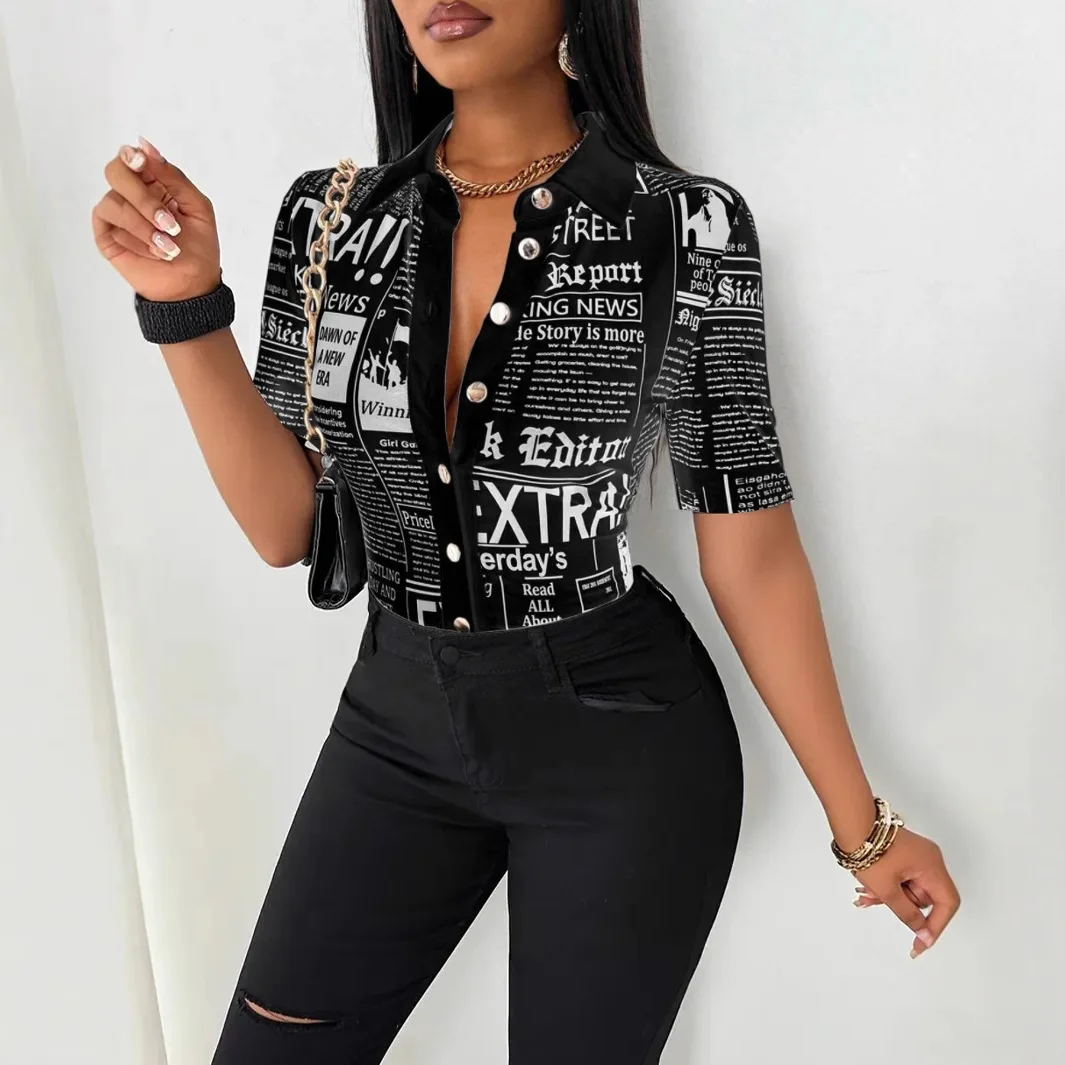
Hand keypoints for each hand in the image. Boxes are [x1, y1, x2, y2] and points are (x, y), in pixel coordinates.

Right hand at [91, 136, 221, 301]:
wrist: (192, 286)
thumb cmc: (199, 248)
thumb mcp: (197, 207)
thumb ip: (173, 176)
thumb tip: (144, 145)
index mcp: (154, 183)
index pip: (134, 157)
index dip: (134, 157)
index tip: (141, 162)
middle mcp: (132, 194)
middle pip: (116, 170)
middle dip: (142, 196)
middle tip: (167, 221)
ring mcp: (117, 213)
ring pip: (115, 200)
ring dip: (145, 225)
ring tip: (168, 246)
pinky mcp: (106, 233)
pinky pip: (110, 221)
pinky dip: (135, 237)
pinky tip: (154, 251)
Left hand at [850, 825, 959, 957]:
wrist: (850, 822)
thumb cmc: (870, 852)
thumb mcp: (888, 890)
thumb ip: (909, 915)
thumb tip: (924, 934)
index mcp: (932, 867)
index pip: (946, 904)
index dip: (936, 927)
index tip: (920, 944)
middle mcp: (929, 860)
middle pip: (926, 897)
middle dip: (902, 905)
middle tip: (876, 901)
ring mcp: (917, 856)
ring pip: (910, 888)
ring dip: (890, 896)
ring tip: (866, 894)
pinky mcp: (904, 854)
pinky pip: (902, 878)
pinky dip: (888, 886)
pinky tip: (867, 888)